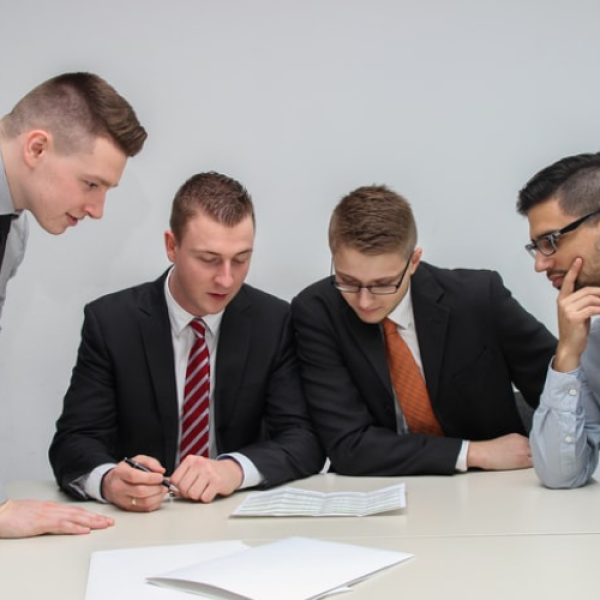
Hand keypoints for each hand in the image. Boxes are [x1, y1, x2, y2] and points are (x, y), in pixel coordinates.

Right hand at [0, 498, 113, 538]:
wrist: (1, 511)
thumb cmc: (15, 514)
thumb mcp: (36, 514)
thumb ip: (49, 516)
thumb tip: (60, 521)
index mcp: (53, 508)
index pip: (77, 511)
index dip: (92, 515)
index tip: (104, 519)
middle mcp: (54, 509)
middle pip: (80, 514)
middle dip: (97, 518)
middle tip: (111, 523)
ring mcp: (48, 515)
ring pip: (75, 518)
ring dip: (91, 522)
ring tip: (104, 525)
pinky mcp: (41, 523)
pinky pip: (61, 525)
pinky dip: (75, 528)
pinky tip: (84, 530)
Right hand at [102, 455, 167, 511]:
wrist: (111, 484)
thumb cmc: (126, 471)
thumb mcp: (137, 460)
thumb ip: (150, 462)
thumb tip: (161, 471)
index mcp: (120, 473)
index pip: (134, 477)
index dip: (150, 478)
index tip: (160, 477)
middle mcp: (119, 488)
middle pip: (140, 491)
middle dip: (156, 488)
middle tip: (163, 483)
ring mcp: (123, 500)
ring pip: (144, 502)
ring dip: (158, 496)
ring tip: (162, 489)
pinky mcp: (128, 508)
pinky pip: (145, 509)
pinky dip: (155, 503)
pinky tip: (158, 496)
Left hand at [170, 456, 242, 502]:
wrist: (230, 470)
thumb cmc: (210, 472)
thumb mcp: (195, 469)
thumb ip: (183, 477)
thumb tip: (171, 491)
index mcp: (190, 460)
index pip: (174, 480)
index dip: (178, 488)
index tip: (185, 487)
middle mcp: (199, 464)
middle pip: (183, 488)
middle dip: (187, 494)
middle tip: (195, 490)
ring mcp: (208, 472)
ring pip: (193, 494)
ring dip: (197, 497)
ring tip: (203, 490)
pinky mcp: (217, 482)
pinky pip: (204, 498)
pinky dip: (207, 498)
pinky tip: (211, 491)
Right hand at [467, 433, 531, 470]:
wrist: (483, 453)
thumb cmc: (490, 450)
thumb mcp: (505, 442)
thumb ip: (517, 444)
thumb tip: (524, 452)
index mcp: (517, 436)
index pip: (532, 443)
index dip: (532, 450)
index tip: (529, 455)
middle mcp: (522, 442)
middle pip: (536, 449)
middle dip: (534, 455)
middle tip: (530, 460)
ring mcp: (523, 450)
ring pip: (537, 456)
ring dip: (535, 460)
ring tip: (527, 465)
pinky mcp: (522, 460)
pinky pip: (535, 464)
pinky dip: (534, 466)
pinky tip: (528, 468)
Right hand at [554, 258, 599, 372]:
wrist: (569, 345)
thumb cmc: (574, 329)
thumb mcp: (576, 312)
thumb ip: (581, 301)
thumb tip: (595, 292)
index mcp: (562, 299)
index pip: (568, 282)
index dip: (573, 270)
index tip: (579, 260)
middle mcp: (563, 302)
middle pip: (587, 290)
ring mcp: (568, 309)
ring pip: (592, 299)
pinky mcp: (574, 317)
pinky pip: (593, 308)